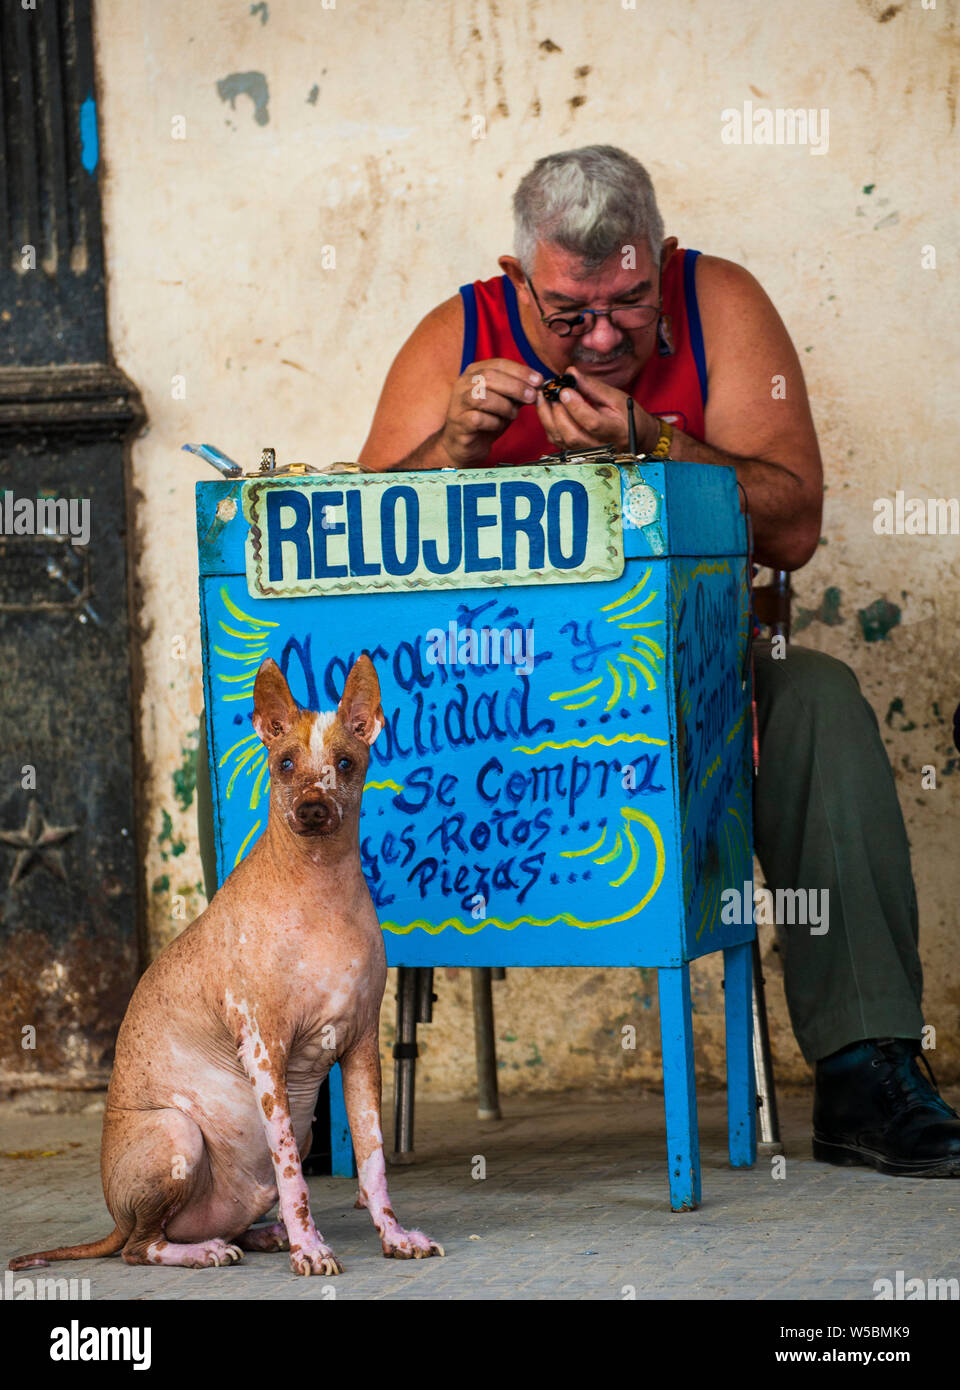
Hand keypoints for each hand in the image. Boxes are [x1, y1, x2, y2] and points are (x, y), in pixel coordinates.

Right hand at [440, 359, 541, 465]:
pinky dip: (493, 422)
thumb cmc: (486, 419)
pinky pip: (478, 418)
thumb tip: (538, 385)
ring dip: (504, 406)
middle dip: (515, 386)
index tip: (538, 380)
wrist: (464, 443)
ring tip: (513, 414)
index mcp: (475, 372)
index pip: (499, 364)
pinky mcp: (459, 422)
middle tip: (531, 397)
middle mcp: (463, 384)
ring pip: (482, 397)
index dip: (520, 371)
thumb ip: (517, 391)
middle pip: (490, 377)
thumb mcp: (504, 401)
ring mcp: (458, 403)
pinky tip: (498, 425)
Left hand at [534, 367, 658, 453]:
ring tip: (543, 397)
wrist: (635, 438)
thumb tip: (571, 373)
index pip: (592, 422)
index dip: (576, 407)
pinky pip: (557, 441)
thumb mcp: (616, 398)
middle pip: (573, 435)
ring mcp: (587, 453)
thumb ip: (592, 387)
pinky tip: (545, 408)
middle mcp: (601, 447)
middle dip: (558, 412)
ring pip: (561, 440)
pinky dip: (548, 424)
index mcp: (616, 431)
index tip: (565, 390)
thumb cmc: (628, 416)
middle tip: (551, 392)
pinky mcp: (576, 453)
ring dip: (548, 417)